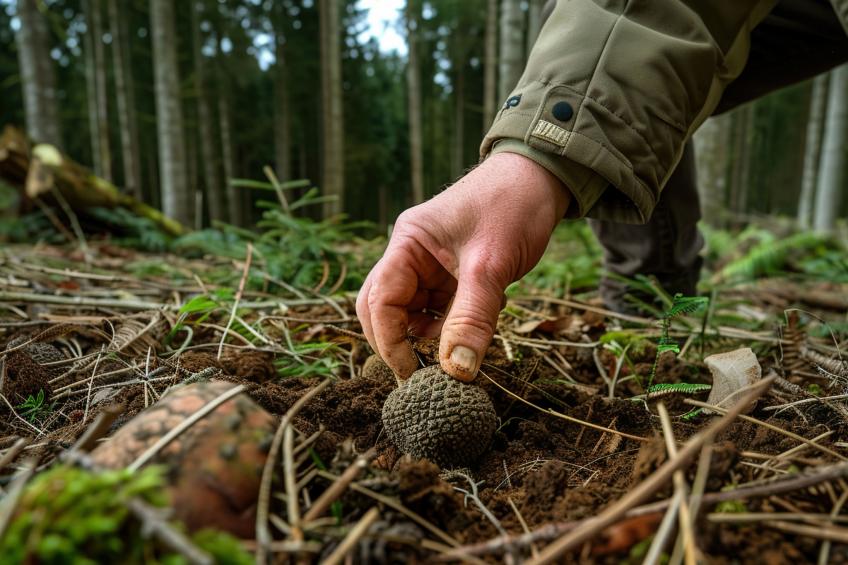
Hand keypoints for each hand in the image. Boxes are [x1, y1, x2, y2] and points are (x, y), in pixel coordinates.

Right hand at [356, 152, 570, 380]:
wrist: (544, 178)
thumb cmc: (512, 205)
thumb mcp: (491, 265)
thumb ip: (472, 318)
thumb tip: (457, 370)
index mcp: (407, 243)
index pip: (379, 300)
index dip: (389, 341)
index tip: (413, 371)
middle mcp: (411, 255)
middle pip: (384, 309)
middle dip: (399, 342)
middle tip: (422, 375)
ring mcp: (431, 267)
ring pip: (414, 314)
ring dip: (429, 338)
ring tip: (456, 353)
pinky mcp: (452, 276)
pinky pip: (441, 311)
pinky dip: (452, 328)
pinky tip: (473, 331)